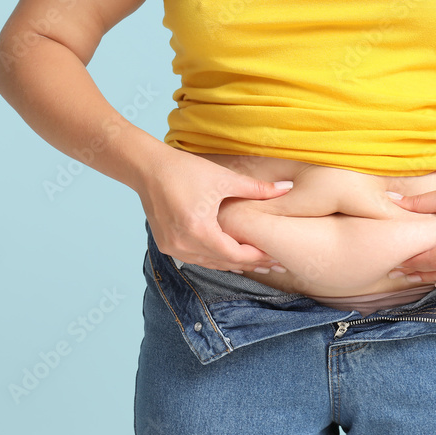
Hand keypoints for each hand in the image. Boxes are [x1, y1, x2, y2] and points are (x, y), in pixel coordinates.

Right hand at [135, 146, 292, 272]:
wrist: (147, 168)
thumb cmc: (185, 170)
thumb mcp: (224, 179)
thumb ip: (257, 188)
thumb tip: (288, 188)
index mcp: (199, 231)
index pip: (235, 254)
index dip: (258, 257)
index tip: (277, 257)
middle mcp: (184, 244)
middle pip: (225, 263)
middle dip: (250, 264)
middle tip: (274, 265)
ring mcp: (173, 247)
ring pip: (210, 263)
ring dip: (233, 263)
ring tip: (257, 264)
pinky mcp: (167, 245)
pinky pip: (197, 258)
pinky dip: (215, 258)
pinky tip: (230, 257)